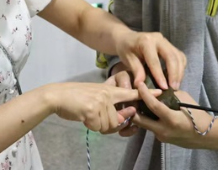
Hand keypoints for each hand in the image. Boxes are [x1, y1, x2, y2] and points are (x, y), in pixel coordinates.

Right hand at [44, 82, 159, 133]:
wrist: (57, 96)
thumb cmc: (75, 97)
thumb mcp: (95, 97)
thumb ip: (109, 106)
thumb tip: (121, 119)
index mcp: (109, 90)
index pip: (131, 92)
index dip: (145, 93)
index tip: (160, 92)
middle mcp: (107, 95)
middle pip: (120, 118)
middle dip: (113, 124)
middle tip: (97, 117)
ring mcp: (101, 102)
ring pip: (110, 125)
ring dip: (99, 126)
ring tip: (88, 116)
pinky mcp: (93, 110)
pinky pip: (98, 127)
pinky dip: (91, 126)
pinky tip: (84, 117)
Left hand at [114, 31, 185, 89]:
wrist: (127, 38)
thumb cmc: (126, 49)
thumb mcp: (128, 59)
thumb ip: (136, 71)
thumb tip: (140, 86)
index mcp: (146, 41)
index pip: (155, 60)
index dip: (160, 75)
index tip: (164, 88)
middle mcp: (158, 38)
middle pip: (171, 56)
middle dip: (174, 74)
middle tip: (174, 88)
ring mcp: (166, 41)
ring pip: (178, 56)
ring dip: (179, 72)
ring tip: (176, 86)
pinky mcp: (170, 45)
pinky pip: (179, 56)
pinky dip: (180, 67)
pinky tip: (177, 78)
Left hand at [130, 83, 215, 148]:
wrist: (207, 136)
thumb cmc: (198, 116)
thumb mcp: (186, 100)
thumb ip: (171, 94)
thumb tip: (159, 88)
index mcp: (171, 119)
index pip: (153, 105)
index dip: (144, 94)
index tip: (139, 84)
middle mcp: (163, 130)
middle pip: (139, 120)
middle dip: (132, 108)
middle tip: (130, 97)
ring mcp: (161, 137)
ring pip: (143, 125)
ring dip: (139, 114)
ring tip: (137, 102)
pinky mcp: (162, 139)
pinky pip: (151, 127)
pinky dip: (148, 119)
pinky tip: (148, 111)